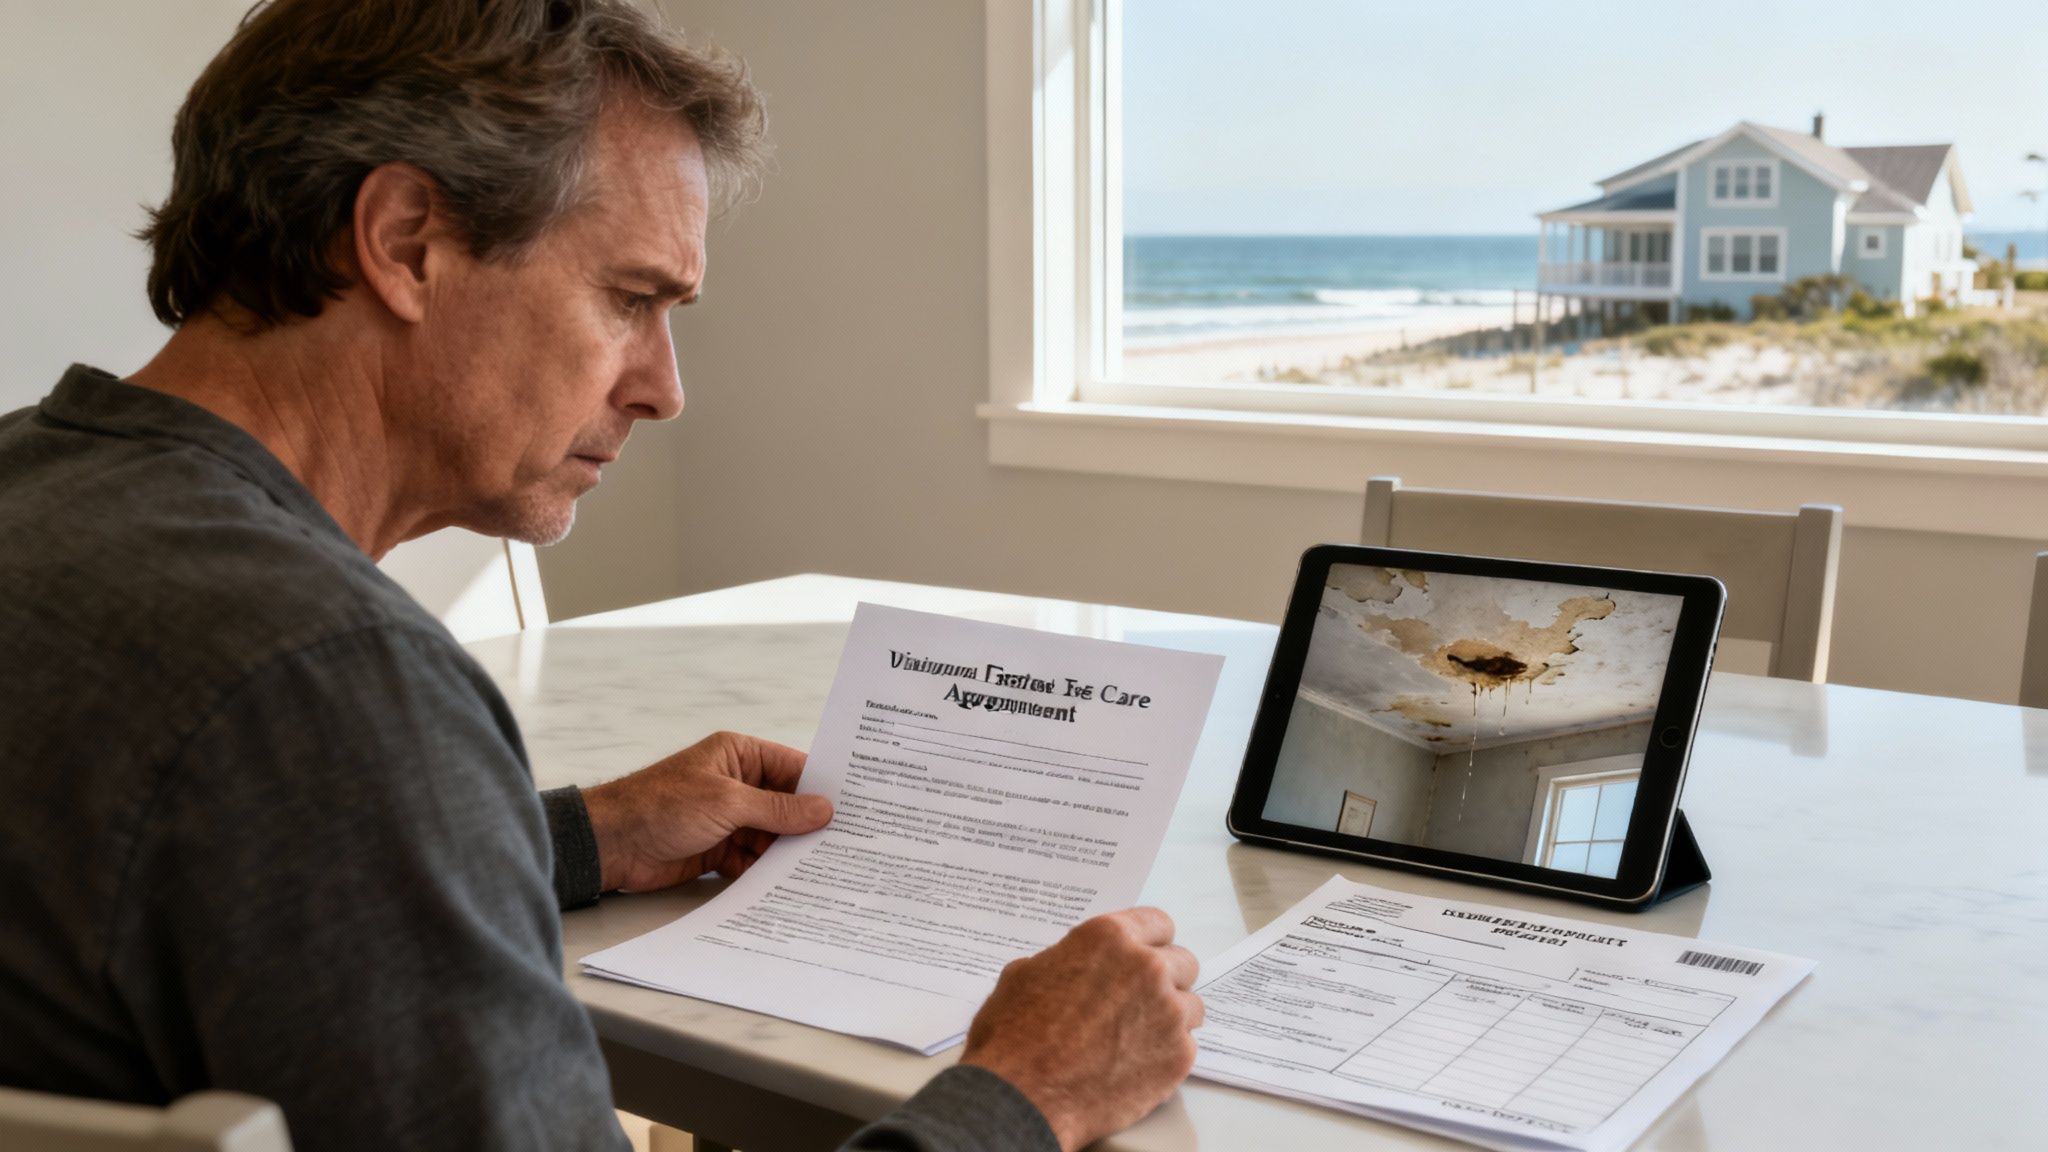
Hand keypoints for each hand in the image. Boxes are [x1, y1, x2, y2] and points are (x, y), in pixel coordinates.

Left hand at [580, 730, 833, 892]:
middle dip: (810, 825)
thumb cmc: (660, 805)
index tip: (855, 806)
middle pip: (787, 805)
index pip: (793, 767)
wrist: (612, 844)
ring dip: (790, 853)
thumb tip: (823, 809)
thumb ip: (777, 808)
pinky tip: (790, 885)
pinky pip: (754, 859)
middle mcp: (738, 784)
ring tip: (825, 870)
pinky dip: (767, 872)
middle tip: (848, 844)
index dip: (822, 787)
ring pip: (773, 835)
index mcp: (740, 756)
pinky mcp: (719, 849)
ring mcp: (729, 818)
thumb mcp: (726, 802)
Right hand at [961, 908, 1203, 1151]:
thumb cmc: (1014, 1037)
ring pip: (1190, 1005)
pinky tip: (1135, 1065)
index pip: (1157, 923)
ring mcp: (1168, 1013)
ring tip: (1137, 1038)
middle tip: (1139, 1002)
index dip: (1149, 942)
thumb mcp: (1026, 975)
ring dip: (1169, 1017)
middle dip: (1165, 979)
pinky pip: (1186, 1046)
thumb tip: (1077, 968)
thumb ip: (1067, 960)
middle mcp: (1147, 968)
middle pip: (1183, 962)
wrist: (1024, 1098)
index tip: (1144, 956)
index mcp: (1109, 938)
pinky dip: (1166, 1054)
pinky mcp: (1178, 1056)